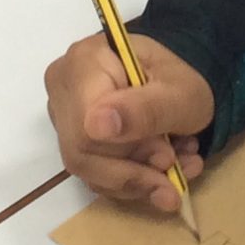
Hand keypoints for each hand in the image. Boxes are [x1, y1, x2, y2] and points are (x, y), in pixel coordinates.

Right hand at [43, 31, 213, 210]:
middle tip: (177, 166)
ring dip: (138, 180)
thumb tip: (98, 127)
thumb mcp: (181, 94)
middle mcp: (63, 87)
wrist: (178, 86)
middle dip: (136, 170)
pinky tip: (163, 173)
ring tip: (179, 169)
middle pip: (83, 151)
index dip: (126, 151)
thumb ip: (146, 109)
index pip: (86, 125)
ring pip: (88, 170)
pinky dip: (132, 183)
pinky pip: (94, 176)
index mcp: (84, 61)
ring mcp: (64, 117)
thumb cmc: (180, 82)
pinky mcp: (73, 141)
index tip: (167, 156)